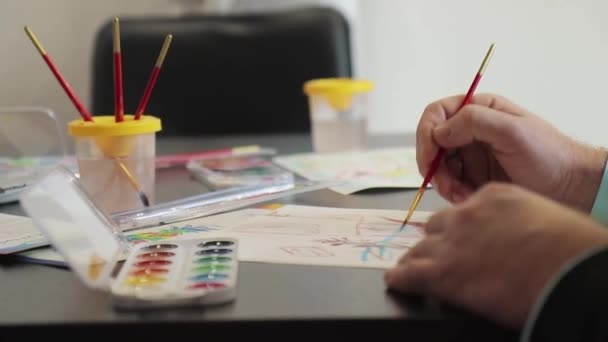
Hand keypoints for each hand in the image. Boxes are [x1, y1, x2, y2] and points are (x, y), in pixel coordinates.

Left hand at [384, 183, 607, 328]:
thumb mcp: (544, 217)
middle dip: (437, 238)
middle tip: (438, 252)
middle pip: (437, 225)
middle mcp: (466, 215)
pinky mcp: (442, 272)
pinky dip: (401, 278)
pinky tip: (397, 281)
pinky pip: (409, 273)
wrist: (569, 271)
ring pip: (420, 248)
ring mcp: (451, 242)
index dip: (462, 225)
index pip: (464, 208)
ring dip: (417, 259)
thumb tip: (520, 234)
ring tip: (410, 267)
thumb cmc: (571, 247)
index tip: (462, 235)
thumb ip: (520, 220)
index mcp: (492, 197)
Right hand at [417, 93, 606, 211]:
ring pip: (438, 166)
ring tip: (462, 195)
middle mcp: (470, 130)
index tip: (429, 158)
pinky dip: (453, 193)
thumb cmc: (549, 156)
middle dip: (434, 165)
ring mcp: (471, 154)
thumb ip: (475, 122)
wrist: (570, 188)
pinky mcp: (473, 176)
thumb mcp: (514, 132)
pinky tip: (468, 197)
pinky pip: (449, 184)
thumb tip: (439, 130)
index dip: (426, 134)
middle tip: (445, 185)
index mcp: (479, 110)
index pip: (436, 114)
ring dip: (444, 183)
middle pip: (431, 143)